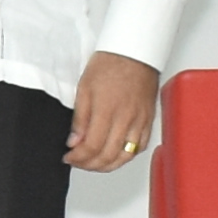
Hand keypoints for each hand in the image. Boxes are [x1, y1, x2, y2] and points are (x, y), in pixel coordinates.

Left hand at [69, 52, 163, 174]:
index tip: (69, 157)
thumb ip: (79, 119)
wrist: (134, 52)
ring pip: (125, 156)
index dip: (78, 158)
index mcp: (107, 111)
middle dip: (90, 165)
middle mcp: (126, 119)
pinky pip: (140, 147)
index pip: (92, 147)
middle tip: (78, 162)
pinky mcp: (149, 120)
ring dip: (108, 165)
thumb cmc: (109, 64)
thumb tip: (73, 142)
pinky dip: (126, 156)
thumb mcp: (84, 88)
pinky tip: (115, 155)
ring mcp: (139, 121)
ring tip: (94, 163)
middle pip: (108, 156)